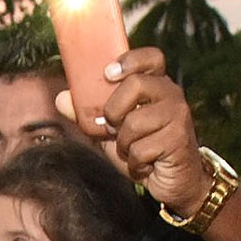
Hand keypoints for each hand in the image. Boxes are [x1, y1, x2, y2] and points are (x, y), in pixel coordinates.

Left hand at [100, 48, 207, 212]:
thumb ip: (88, 114)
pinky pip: (141, 148)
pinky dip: (135, 162)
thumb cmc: (144, 150)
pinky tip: (145, 164)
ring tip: (133, 150)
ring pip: (134, 122)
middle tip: (113, 127)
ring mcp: (178, 116)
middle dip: (114, 110)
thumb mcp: (111, 131)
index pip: (151, 58)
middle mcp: (171, 95)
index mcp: (156, 86)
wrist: (175, 182)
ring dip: (124, 144)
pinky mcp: (179, 140)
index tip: (109, 73)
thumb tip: (61, 99)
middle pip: (136, 84)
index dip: (130, 60)